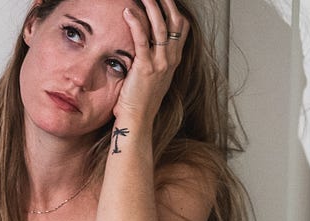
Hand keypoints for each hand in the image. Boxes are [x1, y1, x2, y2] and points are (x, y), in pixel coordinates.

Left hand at [114, 0, 185, 125]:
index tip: (166, 0)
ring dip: (151, 7)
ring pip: (160, 27)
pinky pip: (142, 39)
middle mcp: (171, 59)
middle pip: (174, 22)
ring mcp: (160, 63)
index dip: (174, 11)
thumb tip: (144, 44)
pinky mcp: (146, 67)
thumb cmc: (139, 100)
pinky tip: (128, 11)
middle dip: (166, 3)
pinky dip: (135, 22)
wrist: (138, 120)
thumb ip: (152, 59)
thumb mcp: (152, 76)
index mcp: (173, 60)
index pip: (181, 28)